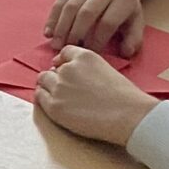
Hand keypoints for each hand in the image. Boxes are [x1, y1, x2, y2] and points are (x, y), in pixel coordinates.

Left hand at [35, 47, 159, 147]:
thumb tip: (74, 74)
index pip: (64, 53)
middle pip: (51, 69)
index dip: (62, 62)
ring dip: (48, 87)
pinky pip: (40, 97)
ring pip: (43, 81)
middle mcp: (68, 68)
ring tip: (60, 98)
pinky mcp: (54, 106)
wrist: (128, 115)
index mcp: (83, 56)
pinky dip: (44, 100)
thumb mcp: (106, 69)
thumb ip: (87, 68)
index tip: (62, 68)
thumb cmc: (125, 96)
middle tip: (64, 89)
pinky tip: (56, 106)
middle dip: (56, 77)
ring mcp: (59, 87)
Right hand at [45, 0, 155, 52]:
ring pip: (70, 7)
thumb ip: (134, 38)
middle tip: (69, 50)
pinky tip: (49, 32)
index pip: (108, 22)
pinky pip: (60, 2)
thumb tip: (126, 53)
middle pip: (86, 13)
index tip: (91, 53)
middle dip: (76, 34)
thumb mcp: (136, 20)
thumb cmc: (125, 6)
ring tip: (56, 45)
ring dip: (62, 28)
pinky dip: (53, 18)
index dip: (98, 40)